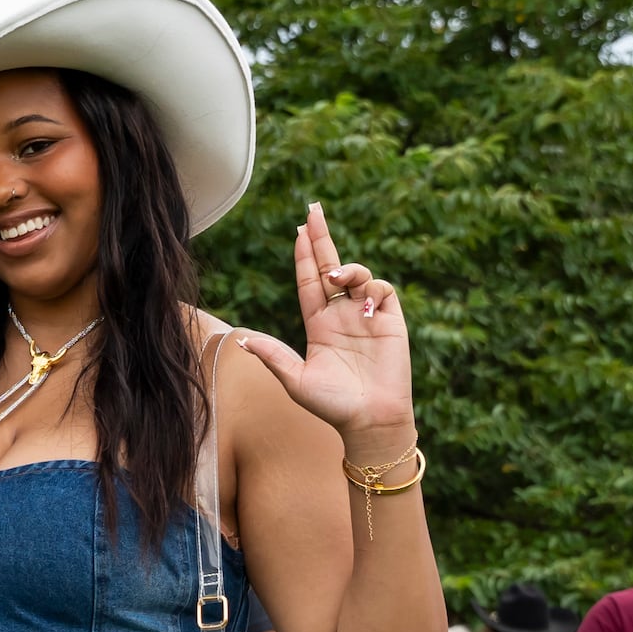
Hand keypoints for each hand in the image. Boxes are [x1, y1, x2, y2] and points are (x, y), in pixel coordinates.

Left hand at [235, 205, 413, 453]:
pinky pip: (383, 290)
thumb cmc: (332, 406)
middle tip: (313, 210)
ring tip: (337, 277)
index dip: (304, 256)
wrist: (369, 421)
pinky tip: (364, 304)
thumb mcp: (295, 380)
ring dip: (347, 268)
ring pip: (357, 275)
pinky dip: (373, 288)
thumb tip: (242, 340)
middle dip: (322, 238)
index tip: (298, 230)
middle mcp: (342, 315)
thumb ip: (272, 356)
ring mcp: (366, 316)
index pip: (309, 282)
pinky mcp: (390, 321)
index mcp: (318, 325)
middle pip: (330, 266)